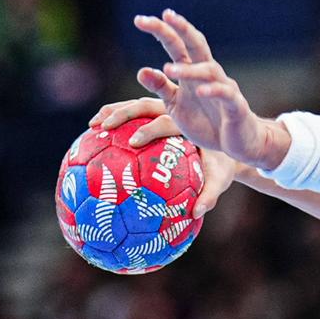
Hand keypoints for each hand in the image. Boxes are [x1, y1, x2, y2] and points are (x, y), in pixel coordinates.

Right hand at [88, 96, 237, 217]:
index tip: (134, 142)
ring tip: (92, 125)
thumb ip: (209, 195)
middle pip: (145, 106)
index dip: (150, 130)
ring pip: (136, 105)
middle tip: (104, 127)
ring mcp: (163, 110)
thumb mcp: (219, 179)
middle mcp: (175, 112)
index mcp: (189, 125)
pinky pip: (134, 116)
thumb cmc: (221, 166)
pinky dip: (116, 121)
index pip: (166, 123)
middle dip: (123, 113)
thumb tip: (196, 213)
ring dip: (113, 111)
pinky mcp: (156, 115)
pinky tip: (96, 134)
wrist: (227, 148)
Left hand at [133, 11, 286, 170]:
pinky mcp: (236, 106)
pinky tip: (200, 91)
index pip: (177, 45)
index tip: (140, 20)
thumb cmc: (207, 122)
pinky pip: (225, 94)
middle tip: (164, 16)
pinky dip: (214, 90)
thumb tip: (140, 70)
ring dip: (189, 69)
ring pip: (208, 70)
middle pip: (196, 45)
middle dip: (181, 29)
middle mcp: (209, 74)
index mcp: (193, 72)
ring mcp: (224, 88)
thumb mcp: (177, 106)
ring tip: (169, 70)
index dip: (162, 31)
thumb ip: (161, 88)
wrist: (238, 143)